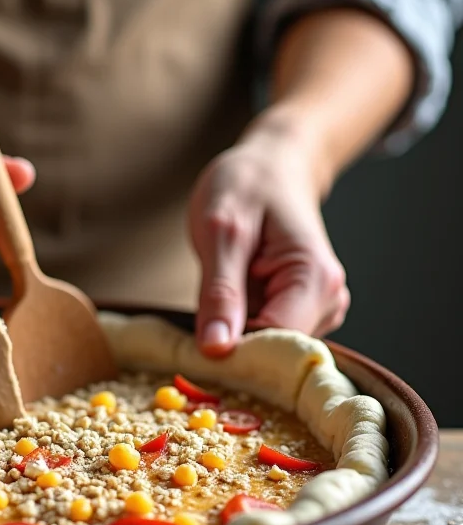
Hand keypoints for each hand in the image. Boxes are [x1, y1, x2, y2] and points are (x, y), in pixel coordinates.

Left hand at [189, 124, 349, 356]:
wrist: (271, 168)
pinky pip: (263, 338)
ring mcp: (315, 311)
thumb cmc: (248, 186)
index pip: (278, 345)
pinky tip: (226, 309)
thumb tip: (215, 348)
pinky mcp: (298, 314)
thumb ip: (220, 292)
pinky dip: (239, 332)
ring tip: (215, 302)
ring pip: (267, 350)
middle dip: (233, 348)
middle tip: (197, 326)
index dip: (237, 355)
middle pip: (275, 354)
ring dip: (234, 339)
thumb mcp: (222, 232)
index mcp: (315, 280)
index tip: (198, 354)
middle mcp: (327, 302)